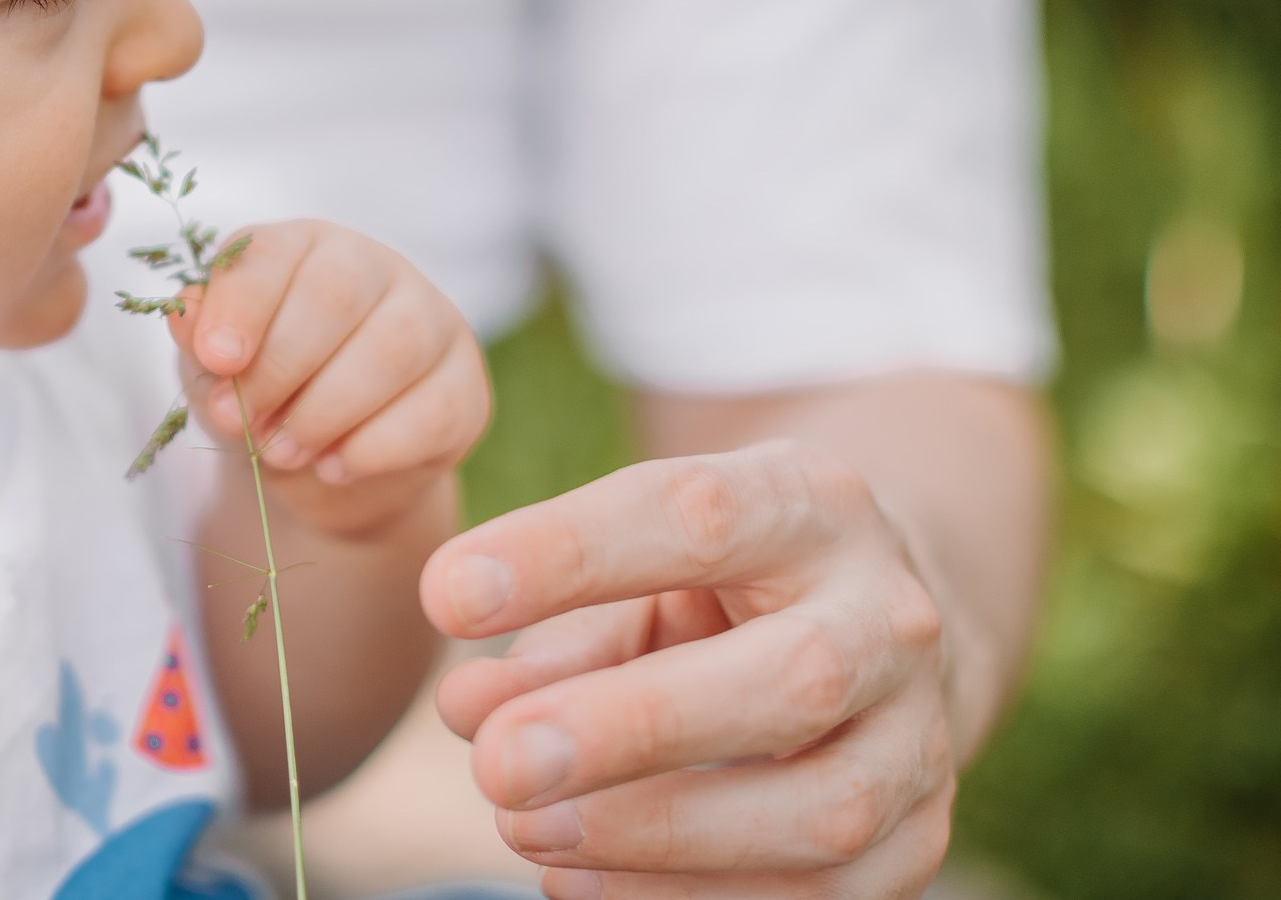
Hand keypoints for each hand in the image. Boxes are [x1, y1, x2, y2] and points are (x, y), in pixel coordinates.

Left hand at [174, 219, 489, 538]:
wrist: (324, 468)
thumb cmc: (264, 395)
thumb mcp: (215, 370)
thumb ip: (200, 339)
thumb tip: (185, 313)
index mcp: (303, 247)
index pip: (274, 252)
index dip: (242, 305)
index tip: (216, 359)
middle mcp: (373, 267)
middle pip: (334, 295)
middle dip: (279, 368)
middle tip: (241, 422)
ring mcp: (431, 321)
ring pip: (392, 349)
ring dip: (324, 411)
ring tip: (281, 450)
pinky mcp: (465, 385)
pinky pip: (432, 410)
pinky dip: (374, 447)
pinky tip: (334, 466)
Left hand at [422, 441, 957, 897]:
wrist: (870, 614)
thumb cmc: (714, 579)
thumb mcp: (632, 561)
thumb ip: (548, 628)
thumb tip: (463, 709)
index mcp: (809, 503)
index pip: (694, 514)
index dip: (565, 555)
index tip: (445, 597)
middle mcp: (887, 615)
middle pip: (794, 679)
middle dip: (633, 730)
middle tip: (498, 764)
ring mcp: (920, 734)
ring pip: (823, 811)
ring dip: (659, 838)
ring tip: (525, 832)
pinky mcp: (919, 835)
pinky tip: (583, 881)